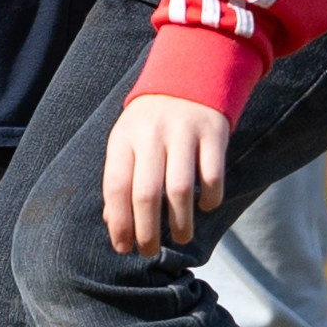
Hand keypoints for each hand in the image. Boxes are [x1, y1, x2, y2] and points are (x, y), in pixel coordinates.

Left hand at [103, 94, 232, 256]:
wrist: (190, 74)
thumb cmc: (151, 121)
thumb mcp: (127, 140)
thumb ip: (120, 177)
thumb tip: (113, 223)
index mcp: (124, 138)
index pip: (116, 187)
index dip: (119, 222)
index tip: (124, 248)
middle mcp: (151, 134)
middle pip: (146, 193)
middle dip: (147, 231)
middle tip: (150, 252)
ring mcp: (183, 132)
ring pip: (179, 189)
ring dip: (180, 222)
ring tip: (181, 238)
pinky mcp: (213, 132)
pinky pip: (212, 175)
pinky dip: (210, 198)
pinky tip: (205, 207)